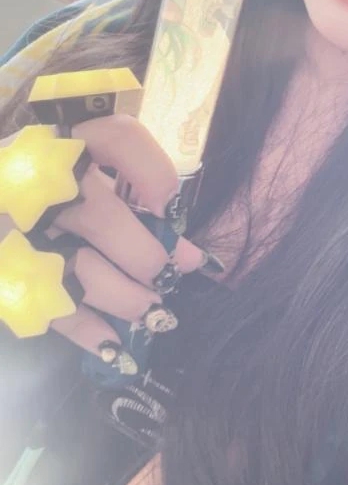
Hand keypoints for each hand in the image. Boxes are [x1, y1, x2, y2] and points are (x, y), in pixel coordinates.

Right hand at [0, 115, 208, 358]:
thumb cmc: (45, 196)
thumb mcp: (85, 180)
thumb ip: (136, 205)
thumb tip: (192, 259)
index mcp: (61, 147)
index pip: (115, 138)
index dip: (152, 173)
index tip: (171, 208)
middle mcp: (36, 184)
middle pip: (104, 217)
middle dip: (149, 257)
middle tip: (168, 275)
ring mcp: (17, 234)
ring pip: (83, 269)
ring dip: (130, 299)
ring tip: (152, 311)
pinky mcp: (9, 278)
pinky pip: (55, 312)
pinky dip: (91, 332)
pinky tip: (116, 346)